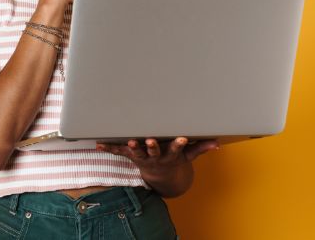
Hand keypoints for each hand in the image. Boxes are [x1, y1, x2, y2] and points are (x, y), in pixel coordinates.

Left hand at [96, 137, 218, 174]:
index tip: (183, 137)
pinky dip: (108, 148)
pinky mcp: (131, 155)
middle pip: (153, 151)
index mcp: (170, 155)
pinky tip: (98, 144)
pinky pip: (118, 152)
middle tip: (150, 140)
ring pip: (136, 153)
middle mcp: (155, 157)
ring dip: (132, 147)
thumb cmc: (174, 159)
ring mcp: (142, 157)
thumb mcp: (188, 156)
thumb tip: (217, 144)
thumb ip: (200, 148)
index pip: (176, 149)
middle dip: (152, 146)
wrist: (161, 176)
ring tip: (129, 142)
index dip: (178, 144)